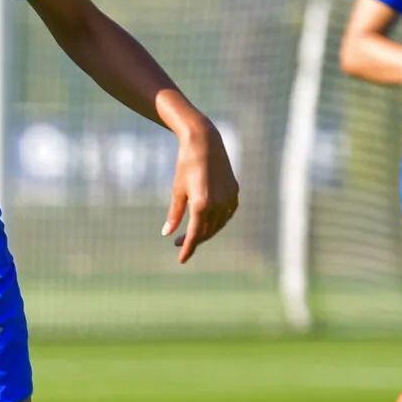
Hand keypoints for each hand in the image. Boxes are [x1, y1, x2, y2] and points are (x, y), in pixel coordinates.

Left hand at [163, 116, 239, 264]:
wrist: (205, 142)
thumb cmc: (186, 165)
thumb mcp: (177, 190)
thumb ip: (174, 214)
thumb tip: (167, 234)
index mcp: (202, 204)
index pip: (195, 235)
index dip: (188, 249)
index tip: (181, 260)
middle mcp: (218, 204)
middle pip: (207, 232)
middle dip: (194, 240)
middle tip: (179, 242)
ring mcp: (229, 198)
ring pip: (218, 224)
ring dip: (206, 231)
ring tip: (192, 232)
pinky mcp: (234, 191)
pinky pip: (227, 213)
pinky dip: (218, 221)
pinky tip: (208, 221)